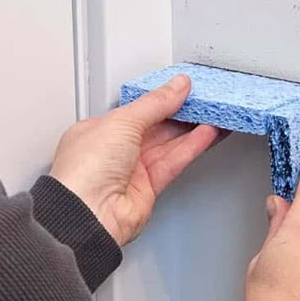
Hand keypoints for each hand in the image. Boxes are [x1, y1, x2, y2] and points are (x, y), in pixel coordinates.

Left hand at [49, 74, 224, 246]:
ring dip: (192, 129)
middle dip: (180, 113)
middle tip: (204, 100)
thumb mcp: (122, 121)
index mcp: (98, 131)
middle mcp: (114, 151)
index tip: (183, 89)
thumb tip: (176, 86)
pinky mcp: (148, 189)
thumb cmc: (85, 170)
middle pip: (155, 127)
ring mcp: (131, 171)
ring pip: (168, 145)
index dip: (160, 99)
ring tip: (214, 115)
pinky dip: (192, 147)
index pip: (136, 110)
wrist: (88, 215)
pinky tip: (207, 134)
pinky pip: (174, 162)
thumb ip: (155, 103)